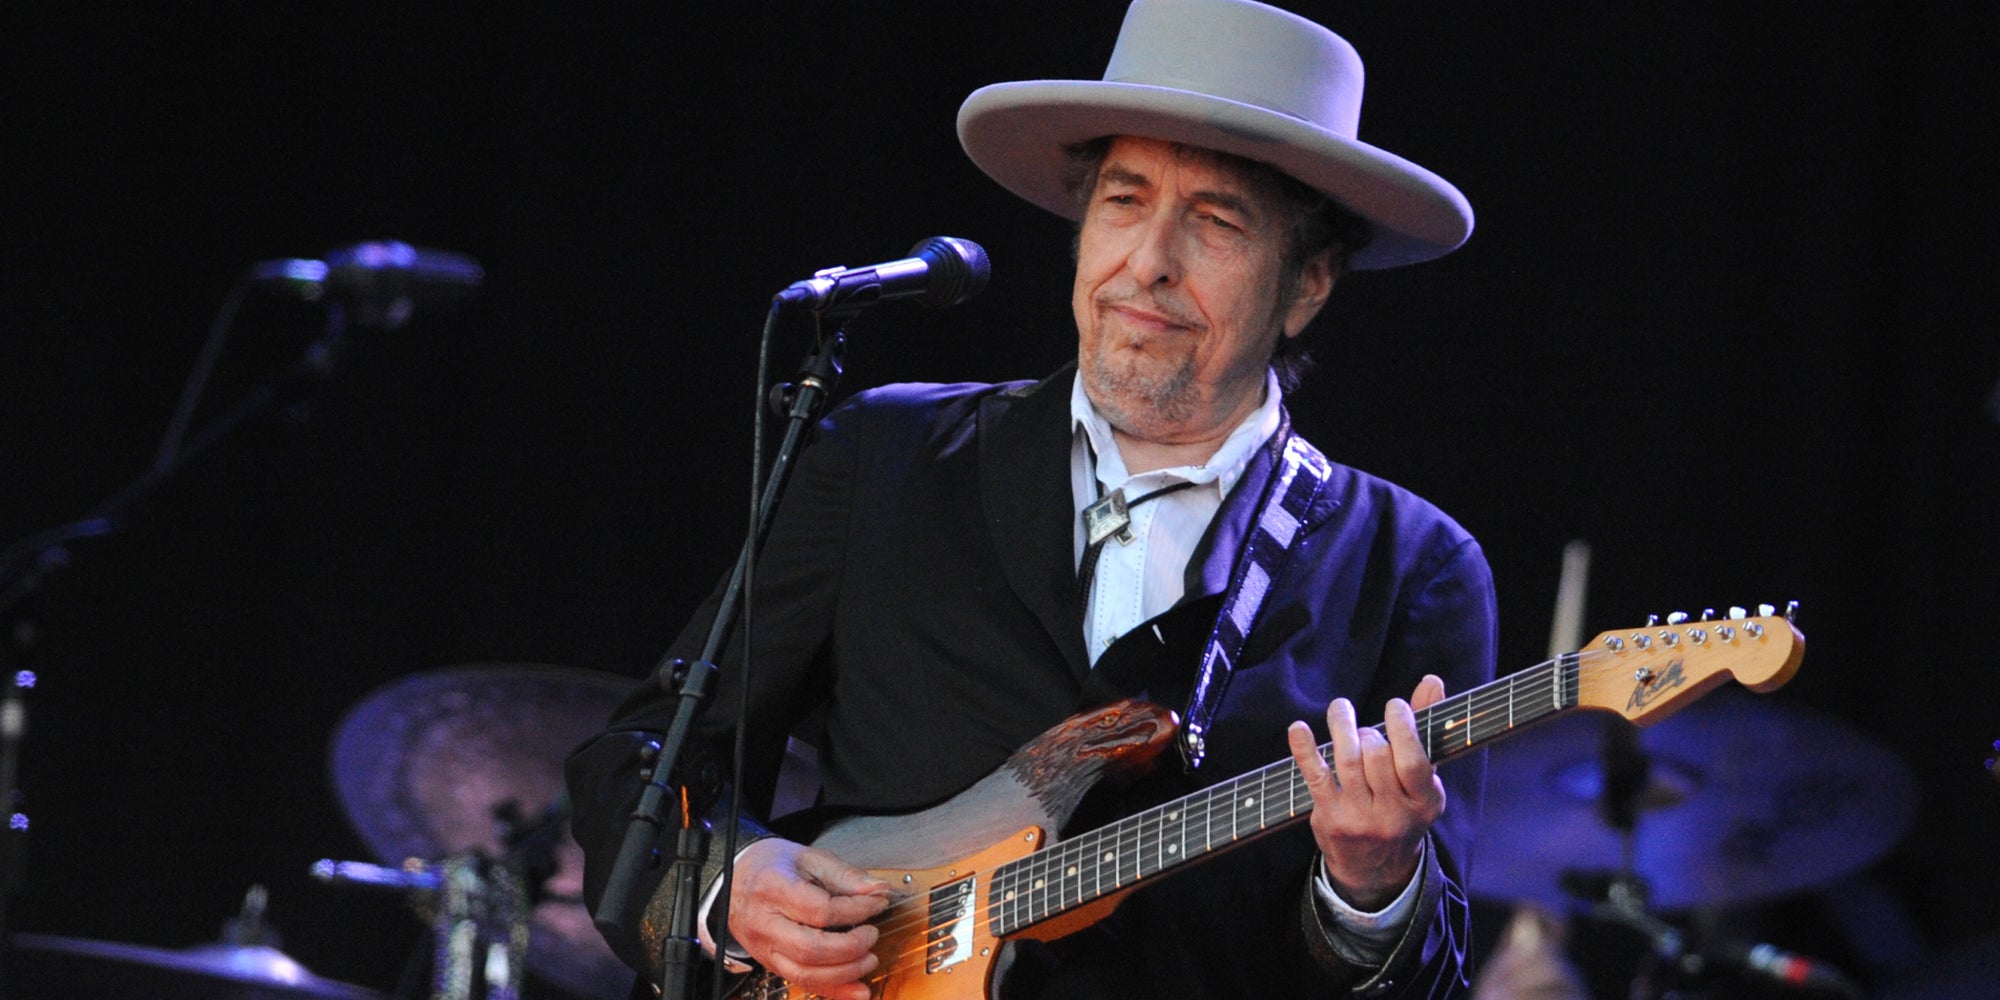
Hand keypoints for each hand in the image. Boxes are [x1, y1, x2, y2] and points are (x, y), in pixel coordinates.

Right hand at [725, 837, 893, 999]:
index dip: (856, 910)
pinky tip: (858, 989)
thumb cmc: (771, 866)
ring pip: (804, 974)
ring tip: (869, 959)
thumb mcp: (808, 857)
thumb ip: (844, 875)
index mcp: (774, 889)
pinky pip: (802, 984)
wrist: (733, 881)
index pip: (820, 910)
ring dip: (845, 973)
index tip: (878, 903)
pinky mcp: (770, 963)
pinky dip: (833, 991)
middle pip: (810, 949)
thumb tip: (878, 890)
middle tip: (872, 935)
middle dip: (850, 948)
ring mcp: (765, 948)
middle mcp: (765, 923)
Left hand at [1286, 674, 1447, 909]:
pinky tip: (1298, 728)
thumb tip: (1432, 681)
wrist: (1375, 869)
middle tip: (1366, 729)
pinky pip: (1316, 777)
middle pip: (1377, 757)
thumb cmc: (1401, 807)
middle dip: (1369, 732)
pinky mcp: (1330, 819)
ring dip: (1341, 726)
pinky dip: (1305, 749)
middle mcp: (1394, 815)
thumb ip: (1427, 729)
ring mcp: (1360, 819)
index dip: (1403, 727)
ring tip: (1341, 708)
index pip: (1413, 761)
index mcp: (1425, 803)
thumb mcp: (1423, 778)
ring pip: (1347, 761)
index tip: (1395, 705)